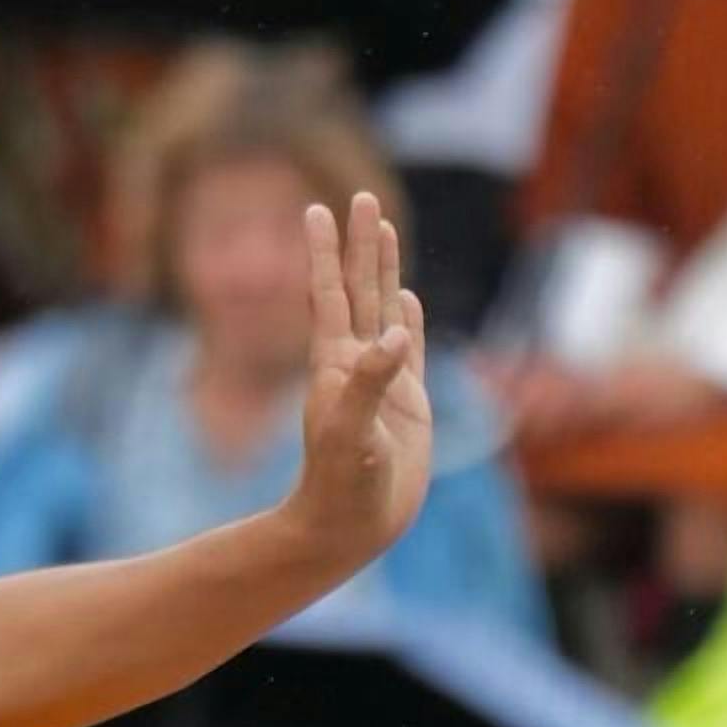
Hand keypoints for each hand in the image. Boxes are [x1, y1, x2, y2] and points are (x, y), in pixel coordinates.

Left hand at [285, 189, 428, 568]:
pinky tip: (406, 299)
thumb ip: (370, 382)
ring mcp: (382, 381)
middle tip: (361, 197)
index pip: (329, 294)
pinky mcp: (406, 404)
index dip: (325, 252)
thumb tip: (395, 334)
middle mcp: (355, 364)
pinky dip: (407, 319)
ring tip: (384, 229)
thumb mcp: (354, 433)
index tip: (318, 208)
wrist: (349, 529)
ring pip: (384, 310)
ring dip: (384, 270)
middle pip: (358, 289)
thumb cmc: (343, 486)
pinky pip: (408, 348)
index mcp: (335, 364)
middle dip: (361, 244)